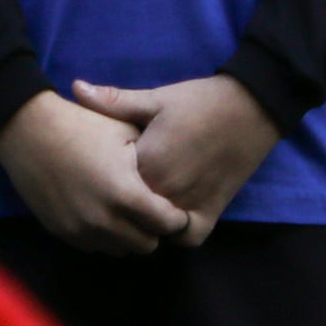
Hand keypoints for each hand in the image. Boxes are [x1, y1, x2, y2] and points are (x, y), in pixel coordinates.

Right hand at [0, 88, 192, 254]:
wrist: (28, 130)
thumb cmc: (82, 125)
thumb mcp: (126, 133)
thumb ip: (154, 163)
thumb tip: (178, 182)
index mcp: (125, 194)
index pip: (167, 224)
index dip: (176, 216)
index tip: (174, 206)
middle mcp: (103, 220)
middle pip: (147, 245)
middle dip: (153, 229)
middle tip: (150, 209)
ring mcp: (80, 230)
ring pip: (121, 250)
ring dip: (128, 235)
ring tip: (125, 210)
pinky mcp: (62, 233)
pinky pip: (95, 247)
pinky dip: (104, 235)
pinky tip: (102, 210)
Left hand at [77, 74, 280, 238]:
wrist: (251, 106)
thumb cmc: (200, 100)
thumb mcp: (156, 98)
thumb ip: (113, 102)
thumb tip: (74, 88)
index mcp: (146, 163)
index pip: (110, 186)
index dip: (105, 178)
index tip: (103, 167)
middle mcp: (165, 191)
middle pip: (130, 213)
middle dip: (122, 203)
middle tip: (120, 189)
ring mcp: (190, 204)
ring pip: (156, 229)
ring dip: (148, 221)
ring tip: (144, 203)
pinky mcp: (212, 211)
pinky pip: (188, 237)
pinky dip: (179, 233)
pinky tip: (172, 217)